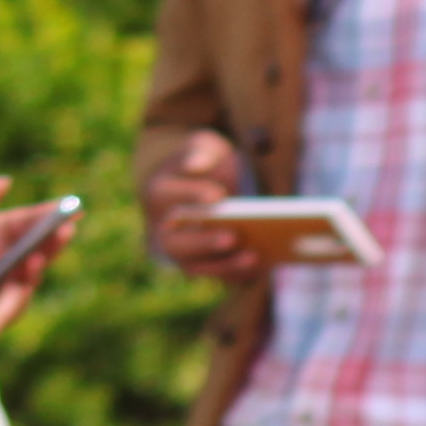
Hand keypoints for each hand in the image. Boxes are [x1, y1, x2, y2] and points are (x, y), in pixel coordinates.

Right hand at [145, 128, 257, 278]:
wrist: (206, 185)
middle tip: (232, 236)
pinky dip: (241, 275)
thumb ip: (199, 152)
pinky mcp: (207, 265)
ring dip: (225, 265)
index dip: (190, 196)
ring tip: (255, 256)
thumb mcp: (202, 148)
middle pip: (174, 243)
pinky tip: (266, 266)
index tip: (217, 195)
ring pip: (196, 266)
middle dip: (204, 242)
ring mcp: (183, 252)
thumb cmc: (206, 164)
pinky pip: (220, 276)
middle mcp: (164, 229)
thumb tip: (196, 164)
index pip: (165, 196)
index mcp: (159, 194)